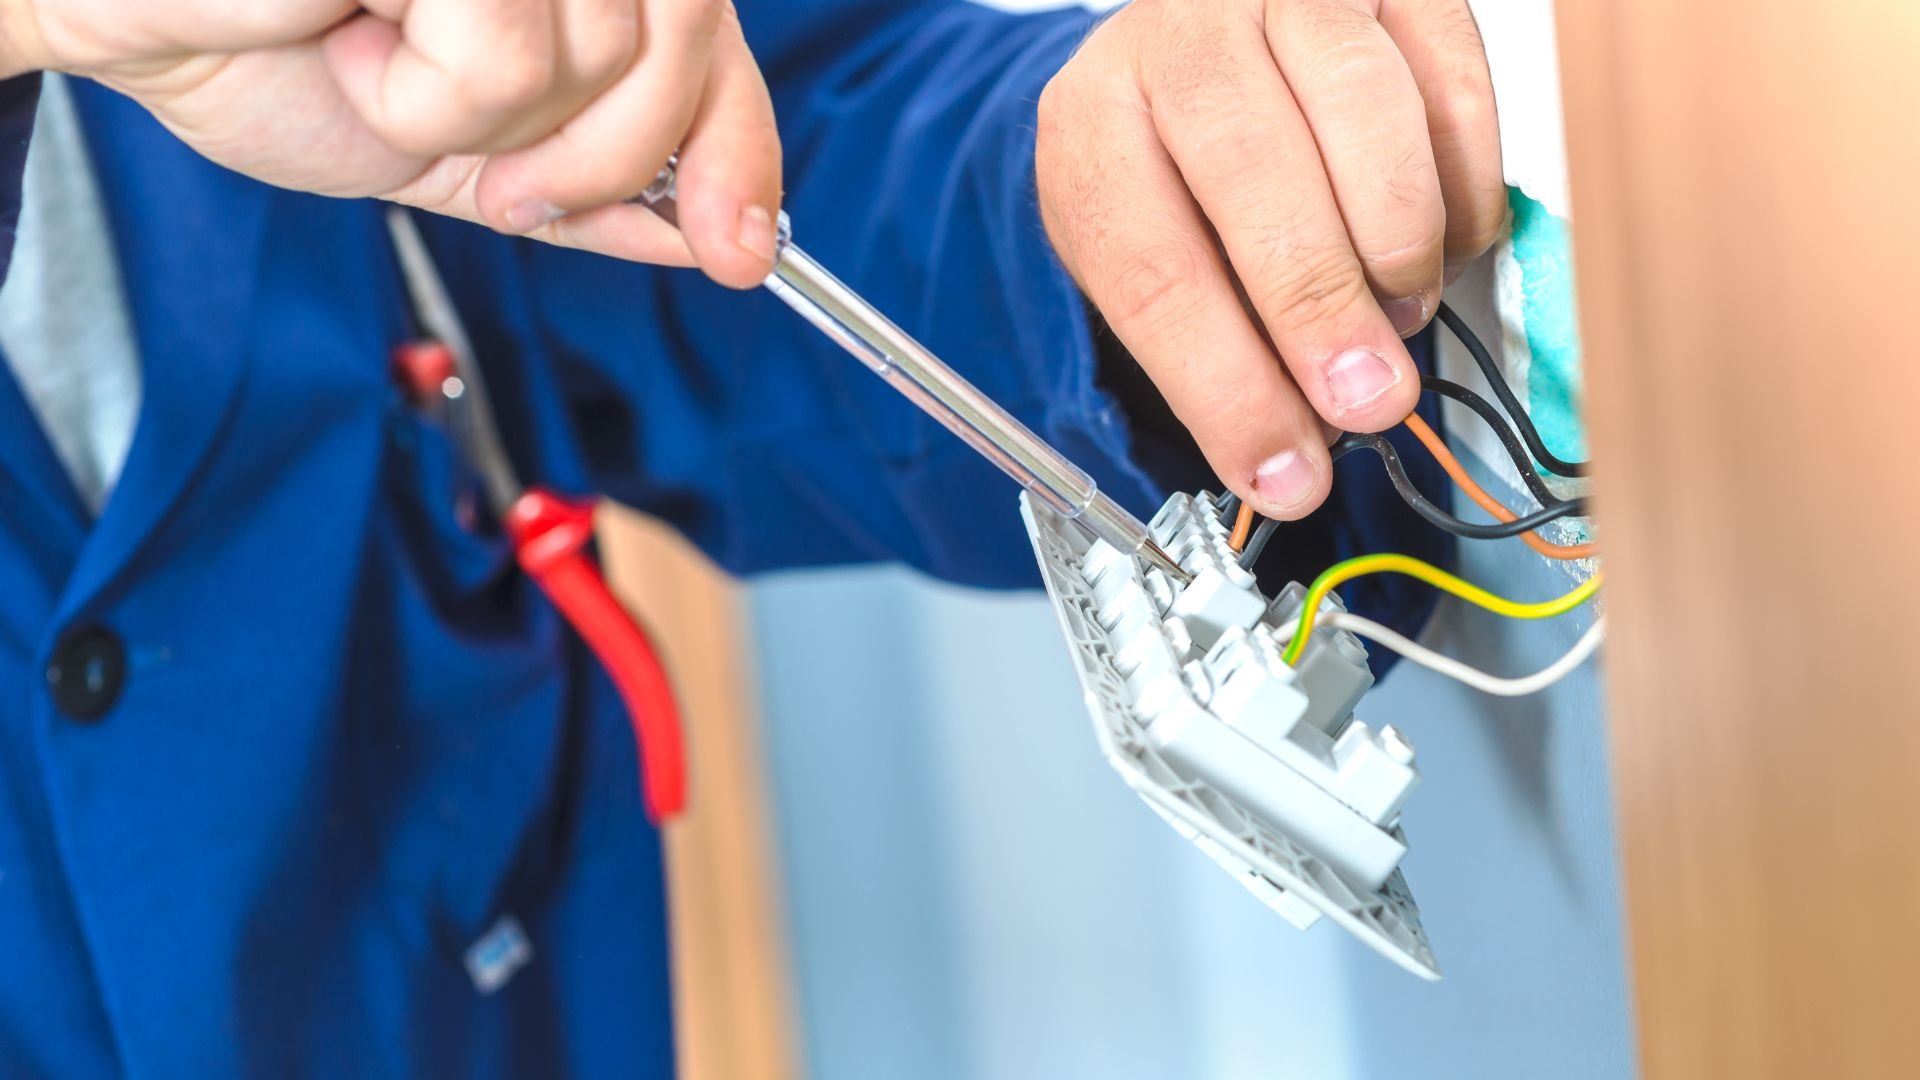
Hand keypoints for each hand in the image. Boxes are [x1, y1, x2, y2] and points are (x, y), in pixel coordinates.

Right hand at [0, 0, 782, 287]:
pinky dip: (425, 89)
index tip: (741, 250)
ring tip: (385, 60)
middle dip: (606, 157)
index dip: (744, 151)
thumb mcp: (466, 151)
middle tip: (501, 175)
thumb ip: (591, 186)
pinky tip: (351, 31)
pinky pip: (509, 48)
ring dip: (488, 117)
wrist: (123, 12)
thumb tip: (714, 236)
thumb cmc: (268, 48)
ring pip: (605, 53)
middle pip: (690, 45)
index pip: (716, 39)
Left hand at [1037, 0, 1505, 517]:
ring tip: (1402, 315)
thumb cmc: (1179, 167)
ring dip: (1398, 241)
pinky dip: (1463, 188)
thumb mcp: (1154, 252)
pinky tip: (1441, 245)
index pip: (1151, 268)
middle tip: (1369, 400)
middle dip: (1317, 307)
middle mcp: (1181, 31)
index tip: (1283, 469)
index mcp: (1094, 120)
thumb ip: (1217, 348)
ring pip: (1362, 109)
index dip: (1223, 385)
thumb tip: (1298, 463)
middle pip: (1249, 171)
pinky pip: (1453, 85)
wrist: (1206, 44)